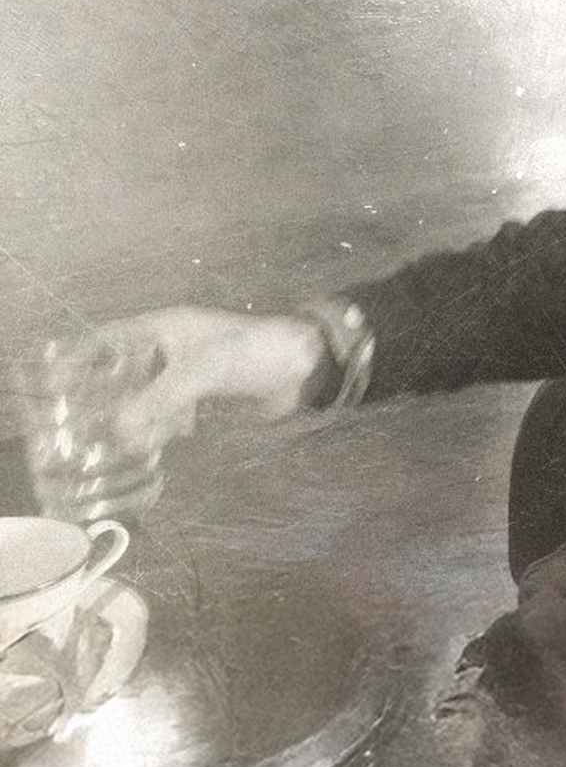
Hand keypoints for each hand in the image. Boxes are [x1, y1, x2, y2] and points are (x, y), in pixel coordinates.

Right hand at [83, 307, 329, 453]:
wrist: (307, 365)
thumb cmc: (253, 353)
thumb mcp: (201, 373)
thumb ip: (159, 400)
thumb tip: (120, 431)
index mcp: (166, 327)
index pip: (110, 337)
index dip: (82, 356)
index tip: (56, 381)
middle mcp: (173, 345)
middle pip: (128, 369)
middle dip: (111, 395)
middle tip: (91, 424)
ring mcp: (192, 369)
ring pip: (151, 392)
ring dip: (141, 414)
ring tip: (130, 439)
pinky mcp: (211, 391)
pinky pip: (176, 407)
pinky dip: (168, 422)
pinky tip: (170, 437)